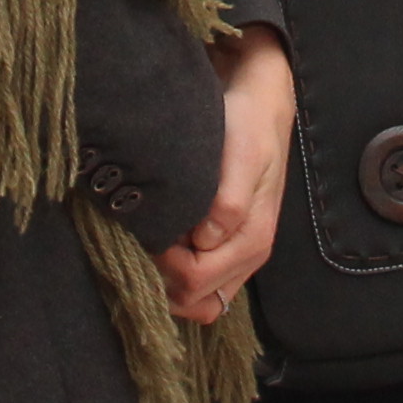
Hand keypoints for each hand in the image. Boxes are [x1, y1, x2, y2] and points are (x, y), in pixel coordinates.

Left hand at [159, 29, 291, 323]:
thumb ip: (228, 202)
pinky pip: (200, 283)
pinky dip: (175, 273)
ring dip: (168, 280)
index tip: (147, 230)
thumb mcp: (241, 156)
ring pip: (197, 299)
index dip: (164, 265)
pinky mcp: (226, 245)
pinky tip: (160, 240)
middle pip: (196, 300)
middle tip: (142, 237)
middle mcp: (248, 256)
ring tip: (149, 241)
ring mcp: (238, 254)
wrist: (260, 102)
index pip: (197, 281)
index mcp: (252, 240)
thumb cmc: (248, 125)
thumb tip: (204, 239)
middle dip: (163, 277)